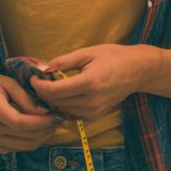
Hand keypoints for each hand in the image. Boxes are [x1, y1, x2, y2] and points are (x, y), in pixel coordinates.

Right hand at [0, 73, 61, 153]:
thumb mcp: (8, 83)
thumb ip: (25, 97)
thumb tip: (44, 111)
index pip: (18, 122)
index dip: (40, 122)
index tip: (54, 114)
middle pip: (24, 136)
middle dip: (46, 129)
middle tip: (58, 117)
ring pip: (25, 145)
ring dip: (43, 136)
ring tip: (52, 123)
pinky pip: (20, 148)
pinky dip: (33, 141)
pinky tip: (39, 129)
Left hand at [30, 44, 155, 120]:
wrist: (137, 71)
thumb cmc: (114, 57)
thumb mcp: (88, 52)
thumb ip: (65, 61)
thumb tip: (44, 68)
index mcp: (90, 83)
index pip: (54, 92)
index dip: (38, 85)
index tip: (33, 77)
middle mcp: (92, 102)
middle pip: (55, 103)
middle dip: (42, 93)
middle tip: (37, 80)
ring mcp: (94, 112)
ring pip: (61, 110)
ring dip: (52, 100)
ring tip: (48, 86)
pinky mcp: (95, 117)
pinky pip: (71, 114)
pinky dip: (63, 106)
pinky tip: (62, 94)